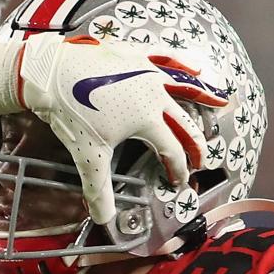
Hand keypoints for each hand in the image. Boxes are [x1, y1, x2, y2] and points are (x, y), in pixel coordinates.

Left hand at [16, 35, 228, 225]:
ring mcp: (147, 71)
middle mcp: (155, 94)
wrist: (52, 73)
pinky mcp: (135, 54)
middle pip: (183, 121)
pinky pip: (165, 56)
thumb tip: (102, 219)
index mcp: (147, 120)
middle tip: (203, 159)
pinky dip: (182, 62)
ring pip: (182, 85)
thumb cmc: (71, 114)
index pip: (171, 148)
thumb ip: (98, 189)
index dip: (178, 168)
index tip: (180, 182)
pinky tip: (195, 64)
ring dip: (202, 96)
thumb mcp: (87, 155)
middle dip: (195, 142)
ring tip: (222, 102)